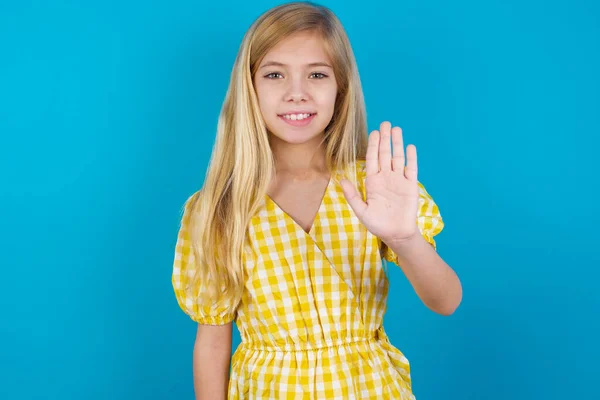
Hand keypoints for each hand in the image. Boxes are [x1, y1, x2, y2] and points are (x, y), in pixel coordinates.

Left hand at [340, 121, 419, 244]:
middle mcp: (386, 178)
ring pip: (398, 158)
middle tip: (385, 123)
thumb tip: (341, 180)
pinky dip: (411, 158)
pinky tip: (409, 146)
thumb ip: (352, 195)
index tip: (374, 132)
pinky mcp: (410, 186)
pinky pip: (411, 169)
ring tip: (396, 129)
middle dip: (385, 139)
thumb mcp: (361, 211)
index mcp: (373, 182)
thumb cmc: (377, 224)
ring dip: (397, 144)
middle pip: (385, 154)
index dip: (373, 145)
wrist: (396, 234)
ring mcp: (399, 180)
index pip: (372, 159)